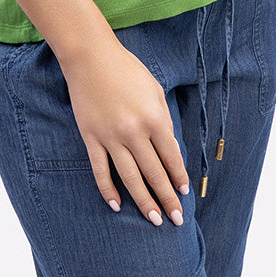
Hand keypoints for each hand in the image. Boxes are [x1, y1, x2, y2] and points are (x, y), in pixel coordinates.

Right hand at [60, 38, 189, 226]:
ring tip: (154, 219)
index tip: (184, 192)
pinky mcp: (91, 137)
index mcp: (154, 118)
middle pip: (154, 173)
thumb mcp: (155, 89)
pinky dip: (108, 189)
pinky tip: (116, 205)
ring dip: (144, 202)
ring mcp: (111, 137)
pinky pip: (100, 170)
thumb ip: (164, 119)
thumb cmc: (127, 69)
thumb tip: (169, 148)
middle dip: (167, 198)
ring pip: (130, 178)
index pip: (171, 157)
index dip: (179, 177)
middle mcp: (134, 131)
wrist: (91, 57)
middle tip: (176, 218)